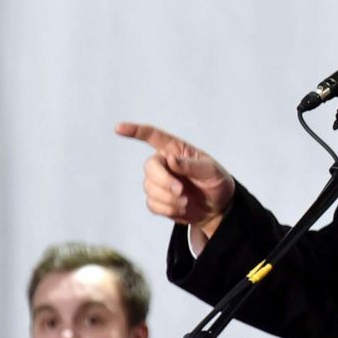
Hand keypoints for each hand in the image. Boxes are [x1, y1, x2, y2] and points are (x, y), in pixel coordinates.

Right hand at [115, 122, 234, 235]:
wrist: (218, 208)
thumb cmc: (216, 182)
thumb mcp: (211, 171)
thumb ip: (191, 165)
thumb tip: (171, 159)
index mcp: (177, 150)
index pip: (153, 136)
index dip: (135, 131)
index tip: (119, 128)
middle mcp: (164, 163)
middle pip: (149, 167)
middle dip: (164, 181)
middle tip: (181, 191)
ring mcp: (159, 181)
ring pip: (149, 187)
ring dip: (168, 197)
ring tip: (186, 201)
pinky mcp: (158, 199)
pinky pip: (152, 203)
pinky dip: (166, 208)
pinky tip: (180, 208)